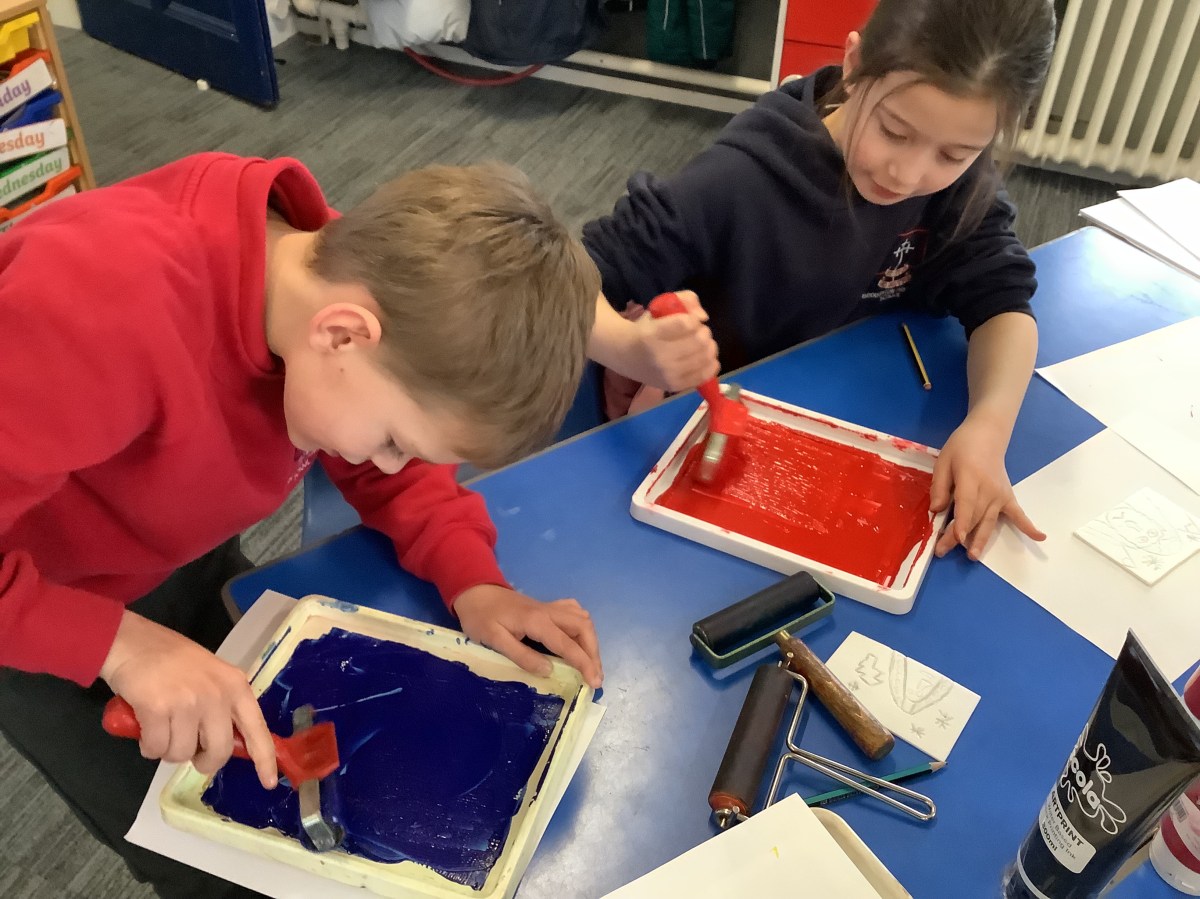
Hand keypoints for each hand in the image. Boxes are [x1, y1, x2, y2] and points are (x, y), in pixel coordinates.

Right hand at [99, 611, 277, 787]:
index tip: (269, 782)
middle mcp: (217, 695)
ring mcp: (188, 702)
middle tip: (189, 752)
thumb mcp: (211, 676)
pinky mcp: (158, 709)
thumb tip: (224, 744)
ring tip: (161, 729)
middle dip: (202, 761)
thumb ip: (222, 705)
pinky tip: (144, 729)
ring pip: (181, 754)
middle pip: (218, 752)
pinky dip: (147, 746)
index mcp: (235, 686)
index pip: (256, 728)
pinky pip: (155, 748)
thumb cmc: (171, 658)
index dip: (264, 759)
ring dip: (167, 751)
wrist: (131, 641)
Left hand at [453, 585, 602, 688]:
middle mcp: (549, 612)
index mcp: (537, 621)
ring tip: (590, 663)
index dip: (584, 663)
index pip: (568, 644)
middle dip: (594, 653)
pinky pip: (574, 613)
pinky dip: (583, 627)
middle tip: (595, 676)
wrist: (475, 592)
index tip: (594, 682)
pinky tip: (579, 640)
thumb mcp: (494, 640)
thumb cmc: (481, 618)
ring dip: (591, 641)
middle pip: (583, 628)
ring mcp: (550, 607)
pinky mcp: (547, 607)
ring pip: (582, 619)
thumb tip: (549, 671)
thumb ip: (522, 655)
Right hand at [631, 290, 719, 391]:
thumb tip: (703, 317)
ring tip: (700, 344)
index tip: (688, 320)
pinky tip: (705, 358)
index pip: (686, 323)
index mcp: (652, 335)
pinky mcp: (675, 386)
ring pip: (705, 356)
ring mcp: (668, 375)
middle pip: (699, 340)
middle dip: (703, 331)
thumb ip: (684, 300)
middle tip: (697, 332)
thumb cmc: (644, 330)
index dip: (693, 319)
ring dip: (709, 346)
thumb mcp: (658, 308)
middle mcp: (659, 357)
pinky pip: (705, 375)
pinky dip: (711, 363)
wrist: (624, 356)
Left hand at [931, 415, 1045, 559]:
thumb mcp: (943, 462)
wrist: (987, 435)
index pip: (966, 505)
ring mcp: (1000, 494)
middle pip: (973, 517)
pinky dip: (1028, 526)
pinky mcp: (1008, 496)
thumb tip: (937, 509)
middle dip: (959, 537)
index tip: (957, 539)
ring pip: (989, 521)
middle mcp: (988, 490)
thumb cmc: (962, 448)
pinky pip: (1018, 513)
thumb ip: (939, 486)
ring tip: (974, 556)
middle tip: (942, 551)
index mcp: (970, 479)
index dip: (961, 523)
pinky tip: (1040, 537)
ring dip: (981, 540)